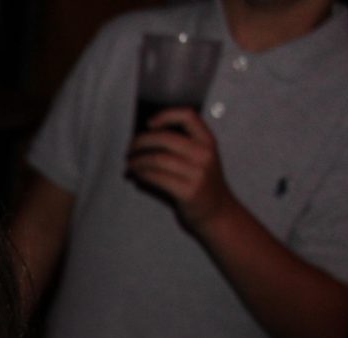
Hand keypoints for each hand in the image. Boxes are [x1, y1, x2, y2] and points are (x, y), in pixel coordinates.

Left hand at [125, 107, 233, 230]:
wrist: (218, 212)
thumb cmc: (203, 183)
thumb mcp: (200, 159)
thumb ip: (180, 146)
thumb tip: (143, 138)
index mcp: (208, 141)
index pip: (188, 116)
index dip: (165, 115)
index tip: (149, 123)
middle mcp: (204, 154)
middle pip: (165, 138)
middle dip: (141, 142)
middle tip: (130, 148)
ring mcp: (197, 173)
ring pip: (157, 159)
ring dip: (137, 161)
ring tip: (130, 164)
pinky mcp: (187, 191)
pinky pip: (156, 177)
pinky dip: (141, 174)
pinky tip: (136, 175)